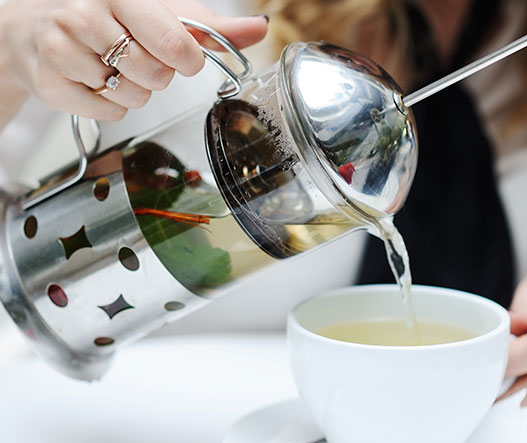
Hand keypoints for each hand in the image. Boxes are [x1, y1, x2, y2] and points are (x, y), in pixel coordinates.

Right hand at [0, 0, 267, 120]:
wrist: (34, 26)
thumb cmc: (108, 15)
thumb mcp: (160, 11)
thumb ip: (209, 25)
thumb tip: (258, 28)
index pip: (175, 44)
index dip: (187, 60)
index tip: (181, 56)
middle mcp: (84, 15)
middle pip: (155, 76)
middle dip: (157, 75)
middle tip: (137, 57)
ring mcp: (62, 48)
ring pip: (132, 98)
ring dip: (134, 91)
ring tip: (113, 67)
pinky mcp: (50, 83)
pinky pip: (108, 114)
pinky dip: (110, 106)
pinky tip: (94, 81)